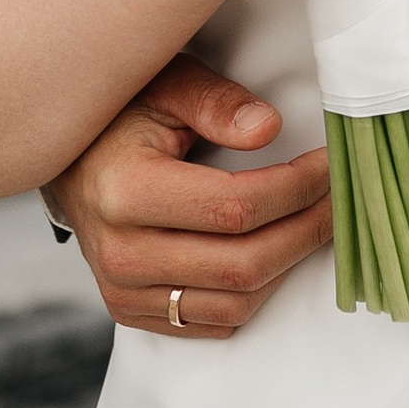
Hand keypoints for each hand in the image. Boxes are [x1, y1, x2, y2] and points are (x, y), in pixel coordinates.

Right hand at [44, 57, 330, 338]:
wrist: (69, 164)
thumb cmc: (123, 114)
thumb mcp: (166, 85)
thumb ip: (215, 102)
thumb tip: (268, 128)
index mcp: (125, 192)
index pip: (235, 207)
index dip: (297, 188)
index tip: (331, 165)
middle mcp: (120, 252)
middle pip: (243, 263)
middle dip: (306, 231)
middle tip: (339, 198)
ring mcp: (123, 290)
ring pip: (235, 302)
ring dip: (287, 265)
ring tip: (312, 222)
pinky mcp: (131, 311)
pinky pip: (213, 322)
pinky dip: (255, 292)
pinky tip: (274, 251)